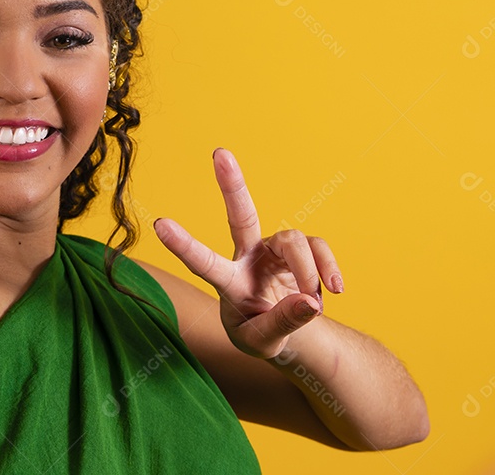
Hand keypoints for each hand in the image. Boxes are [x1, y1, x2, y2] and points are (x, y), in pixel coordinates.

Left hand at [153, 148, 343, 358]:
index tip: (159, 224)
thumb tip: (309, 302)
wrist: (283, 331)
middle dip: (232, 184)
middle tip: (220, 153)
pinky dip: (328, 269)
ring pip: (293, 241)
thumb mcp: (263, 342)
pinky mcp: (299, 248)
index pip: (203, 262)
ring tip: (313, 306)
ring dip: (308, 273)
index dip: (183, 245)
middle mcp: (247, 256)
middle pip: (241, 215)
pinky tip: (335, 289)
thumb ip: (281, 323)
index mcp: (227, 281)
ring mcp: (273, 249)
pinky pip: (318, 247)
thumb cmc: (260, 333)